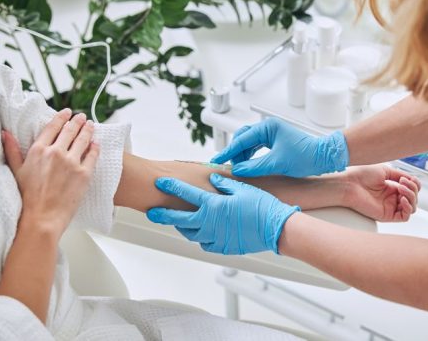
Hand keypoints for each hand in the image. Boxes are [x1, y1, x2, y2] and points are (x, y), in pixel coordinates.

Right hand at [2, 109, 99, 235]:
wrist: (41, 218)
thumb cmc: (26, 198)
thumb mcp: (15, 171)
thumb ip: (12, 150)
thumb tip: (5, 133)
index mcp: (38, 150)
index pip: (53, 127)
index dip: (61, 117)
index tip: (67, 112)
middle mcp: (56, 153)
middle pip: (70, 131)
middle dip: (77, 121)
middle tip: (81, 117)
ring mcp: (71, 162)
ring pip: (83, 140)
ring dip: (88, 130)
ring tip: (90, 125)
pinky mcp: (84, 174)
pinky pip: (93, 155)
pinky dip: (95, 147)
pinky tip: (96, 143)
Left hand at [147, 174, 299, 254]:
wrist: (276, 230)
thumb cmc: (262, 207)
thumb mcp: (243, 189)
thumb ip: (225, 184)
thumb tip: (213, 180)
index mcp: (213, 205)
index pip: (186, 194)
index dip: (171, 187)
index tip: (160, 183)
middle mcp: (210, 223)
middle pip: (178, 219)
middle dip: (163, 215)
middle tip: (152, 213)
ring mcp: (215, 237)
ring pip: (190, 233)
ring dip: (182, 227)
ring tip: (177, 222)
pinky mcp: (223, 248)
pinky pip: (205, 243)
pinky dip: (199, 237)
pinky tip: (200, 233)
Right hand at [211, 117, 349, 177]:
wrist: (324, 157)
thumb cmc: (306, 156)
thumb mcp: (277, 163)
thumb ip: (255, 166)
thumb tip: (238, 170)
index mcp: (268, 127)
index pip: (242, 139)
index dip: (228, 151)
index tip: (217, 160)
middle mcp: (269, 128)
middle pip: (243, 138)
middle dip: (235, 152)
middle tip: (228, 166)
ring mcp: (272, 134)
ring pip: (249, 143)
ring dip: (242, 155)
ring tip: (238, 168)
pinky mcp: (276, 142)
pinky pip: (257, 147)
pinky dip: (250, 156)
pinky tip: (248, 165)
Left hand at [345, 166, 420, 221]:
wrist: (349, 184)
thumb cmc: (362, 175)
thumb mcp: (385, 171)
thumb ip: (400, 175)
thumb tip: (412, 179)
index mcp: (391, 188)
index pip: (412, 189)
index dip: (414, 184)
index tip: (407, 178)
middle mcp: (391, 198)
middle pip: (414, 198)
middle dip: (412, 189)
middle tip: (402, 183)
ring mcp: (390, 207)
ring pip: (412, 207)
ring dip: (411, 197)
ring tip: (401, 189)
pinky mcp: (387, 215)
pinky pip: (404, 217)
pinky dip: (408, 208)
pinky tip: (402, 199)